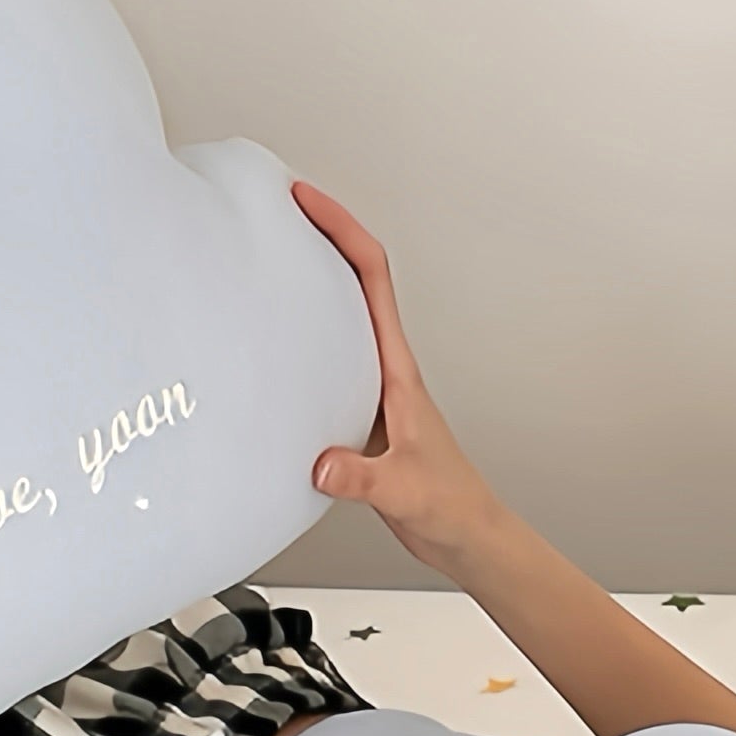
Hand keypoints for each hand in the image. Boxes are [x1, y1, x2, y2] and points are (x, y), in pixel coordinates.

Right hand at [295, 179, 500, 580]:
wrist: (465, 535)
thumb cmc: (449, 506)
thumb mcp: (402, 491)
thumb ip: (360, 479)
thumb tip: (322, 464)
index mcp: (398, 369)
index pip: (371, 276)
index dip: (340, 228)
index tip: (306, 200)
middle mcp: (385, 368)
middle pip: (354, 278)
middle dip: (321, 233)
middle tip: (278, 207)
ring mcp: (373, 388)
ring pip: (341, 316)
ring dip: (311, 280)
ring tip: (270, 256)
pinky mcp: (361, 413)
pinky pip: (327, 360)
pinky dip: (302, 338)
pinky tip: (275, 346)